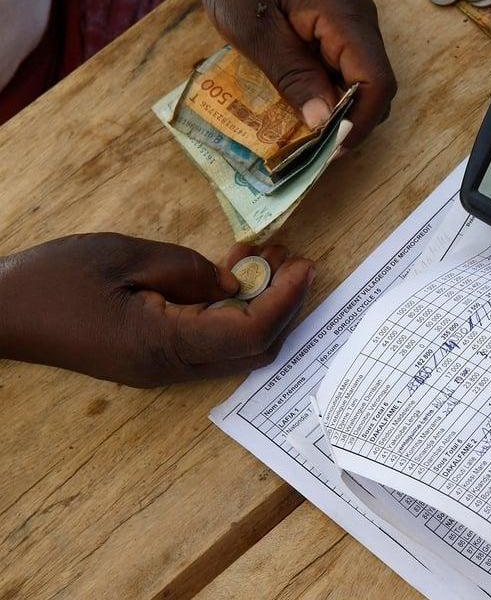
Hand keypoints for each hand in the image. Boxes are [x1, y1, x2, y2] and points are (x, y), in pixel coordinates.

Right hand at [0, 233, 313, 385]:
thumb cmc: (53, 279)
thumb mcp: (125, 256)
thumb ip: (189, 270)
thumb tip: (237, 283)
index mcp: (164, 343)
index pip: (250, 333)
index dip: (286, 300)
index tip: (304, 265)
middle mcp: (171, 366)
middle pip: (255, 348)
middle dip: (285, 304)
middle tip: (292, 258)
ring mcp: (163, 367)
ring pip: (237, 348)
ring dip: (262, 305)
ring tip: (268, 257)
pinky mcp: (155, 358)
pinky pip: (211, 341)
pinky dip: (233, 310)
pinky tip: (233, 272)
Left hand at [189, 0, 395, 147]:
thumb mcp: (254, 32)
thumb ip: (292, 76)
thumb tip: (325, 123)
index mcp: (343, 16)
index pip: (376, 80)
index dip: (361, 121)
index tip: (332, 150)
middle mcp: (360, 20)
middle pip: (376, 84)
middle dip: (352, 121)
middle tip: (317, 150)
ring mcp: (352, 22)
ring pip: (364, 79)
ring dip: (342, 109)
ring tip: (309, 133)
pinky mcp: (339, 27)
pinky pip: (347, 67)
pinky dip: (332, 92)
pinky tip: (306, 105)